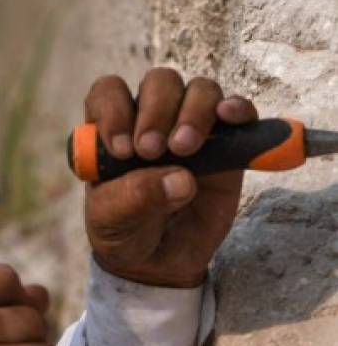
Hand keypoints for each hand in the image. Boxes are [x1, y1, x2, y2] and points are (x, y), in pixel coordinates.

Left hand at [84, 68, 257, 287]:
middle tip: (151, 151)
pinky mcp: (227, 144)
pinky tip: (230, 117)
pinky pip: (237, 111)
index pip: (108, 92)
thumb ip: (134, 197)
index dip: (113, 109)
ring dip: (193, 111)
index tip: (121, 149)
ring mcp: (190, 127)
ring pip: (198, 90)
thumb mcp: (113, 220)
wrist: (158, 263)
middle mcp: (150, 119)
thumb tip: (181, 179)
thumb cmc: (124, 231)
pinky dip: (237, 108)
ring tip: (184, 149)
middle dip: (156, 110)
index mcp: (111, 130)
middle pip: (159, 83)